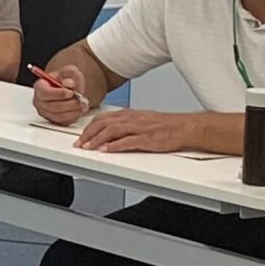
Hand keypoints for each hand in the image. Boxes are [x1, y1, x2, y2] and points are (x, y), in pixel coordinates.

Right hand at [33, 65, 89, 123]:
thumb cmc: (65, 79)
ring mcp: (45, 112)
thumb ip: (69, 73)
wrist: (69, 88)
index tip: (71, 92)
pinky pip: (63, 121)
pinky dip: (73, 116)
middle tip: (80, 99)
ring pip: (59, 115)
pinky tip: (80, 110)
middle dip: (69, 103)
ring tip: (83, 104)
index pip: (45, 93)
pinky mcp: (53, 120)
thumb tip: (69, 83)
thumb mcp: (69, 71)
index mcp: (39, 87)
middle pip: (52, 106)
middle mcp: (39, 101)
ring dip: (73, 111)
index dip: (58, 94)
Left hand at [75, 109, 200, 153]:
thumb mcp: (142, 121)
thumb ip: (126, 125)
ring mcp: (139, 128)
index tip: (81, 136)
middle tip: (79, 143)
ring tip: (88, 147)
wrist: (184, 127)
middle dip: (88, 134)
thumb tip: (111, 132)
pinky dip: (114, 146)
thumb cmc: (165, 125)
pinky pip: (127, 141)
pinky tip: (105, 150)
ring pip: (112, 131)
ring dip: (97, 140)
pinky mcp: (147, 139)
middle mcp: (132, 119)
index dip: (89, 127)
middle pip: (103, 123)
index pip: (103, 118)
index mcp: (130, 114)